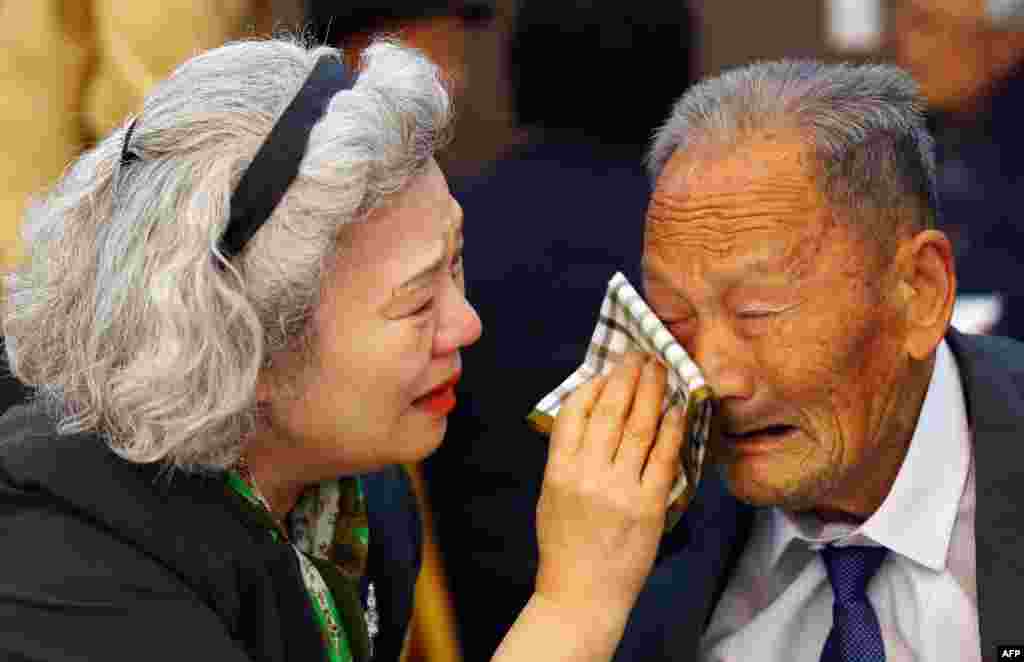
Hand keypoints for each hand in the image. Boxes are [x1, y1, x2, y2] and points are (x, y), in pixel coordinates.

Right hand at [535, 352, 684, 616]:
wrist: (581, 594)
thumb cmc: (564, 544)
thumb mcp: (551, 494)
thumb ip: (567, 455)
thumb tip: (592, 412)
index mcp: (558, 471)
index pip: (575, 412)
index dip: (594, 385)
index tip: (609, 369)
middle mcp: (587, 476)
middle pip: (611, 412)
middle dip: (627, 377)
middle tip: (640, 354)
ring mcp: (619, 490)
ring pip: (639, 428)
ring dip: (652, 392)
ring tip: (659, 370)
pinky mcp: (648, 506)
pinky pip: (664, 458)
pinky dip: (672, 429)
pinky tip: (678, 409)